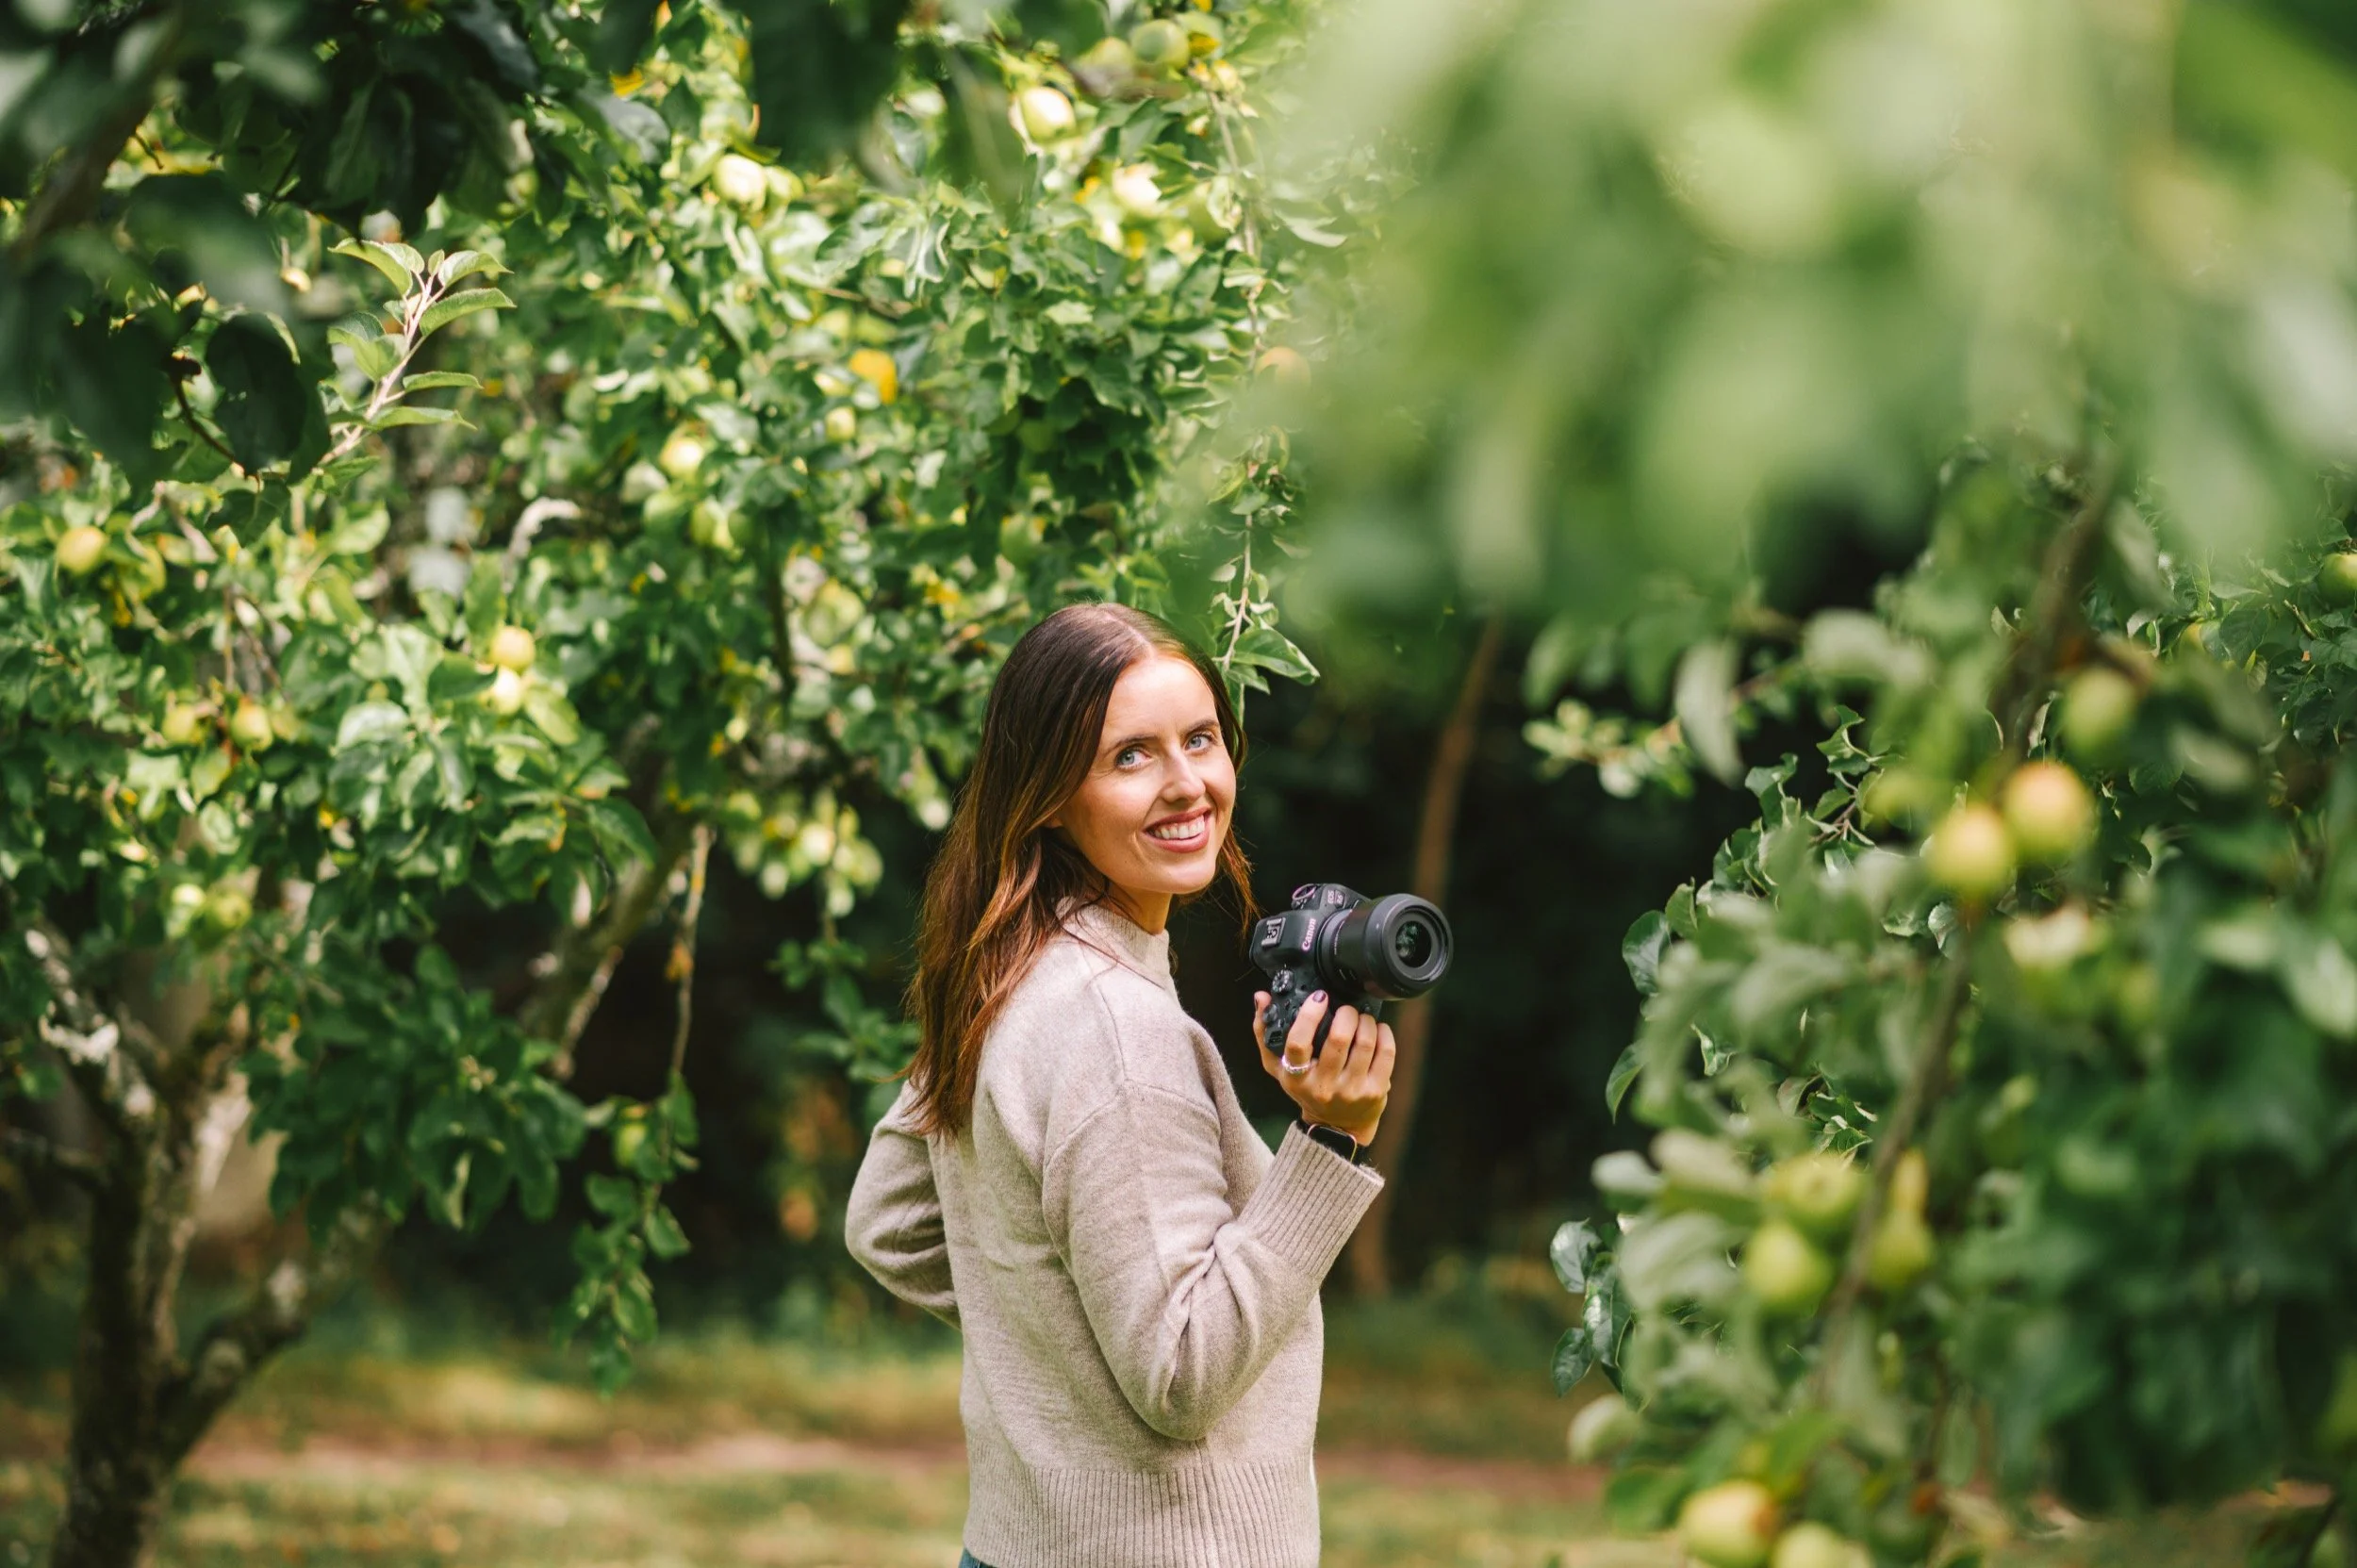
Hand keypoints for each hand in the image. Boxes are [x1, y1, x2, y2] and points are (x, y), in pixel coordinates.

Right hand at [1253, 989, 1394, 1147]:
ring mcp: (1351, 1090)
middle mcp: (1323, 1086)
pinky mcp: (1375, 1091)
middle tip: (1346, 1010)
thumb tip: (1262, 997)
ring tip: (1361, 1019)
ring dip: (1365, 1021)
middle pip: (1339, 1038)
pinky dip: (1384, 1033)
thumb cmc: (1307, 1090)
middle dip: (1346, 1013)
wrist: (1336, 1127)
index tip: (1319, 997)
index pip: (1298, 1043)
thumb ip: (1264, 1033)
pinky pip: (1386, 1052)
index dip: (1309, 1015)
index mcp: (1295, 1078)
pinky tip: (1378, 1030)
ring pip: (1365, 1041)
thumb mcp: (1279, 1068)